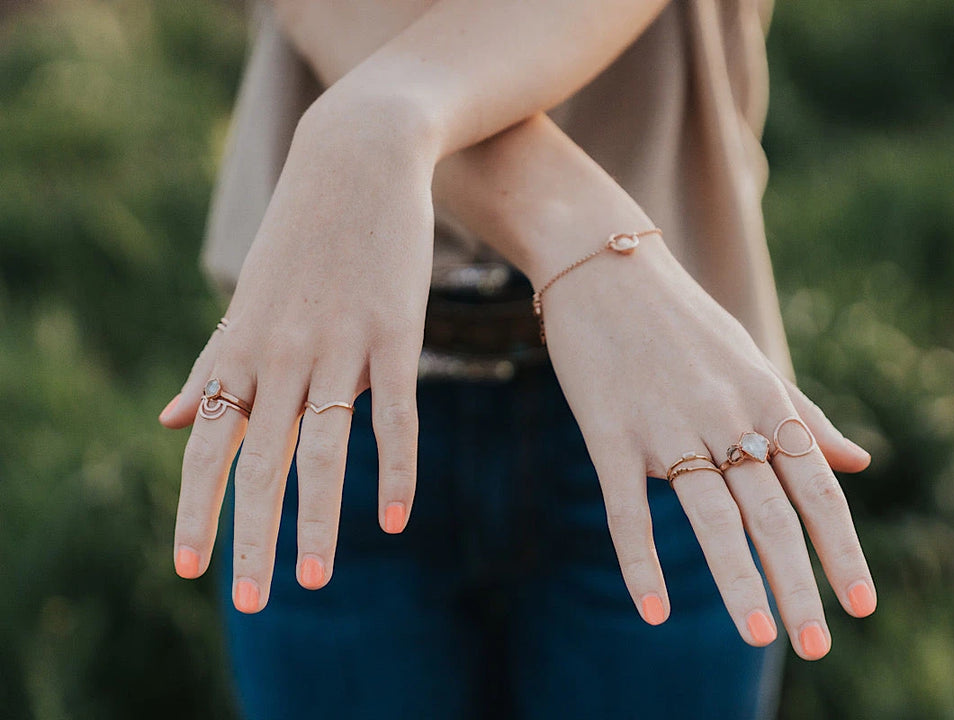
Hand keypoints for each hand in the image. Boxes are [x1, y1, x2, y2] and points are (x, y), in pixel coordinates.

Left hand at [159, 104, 435, 612]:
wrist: (357, 156)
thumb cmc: (302, 235)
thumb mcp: (248, 301)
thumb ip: (213, 364)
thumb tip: (171, 419)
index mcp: (243, 349)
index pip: (209, 446)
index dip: (197, 510)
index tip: (190, 571)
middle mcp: (282, 353)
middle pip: (261, 461)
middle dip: (252, 537)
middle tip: (251, 603)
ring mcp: (339, 343)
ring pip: (323, 449)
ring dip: (317, 521)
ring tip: (312, 582)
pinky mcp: (394, 330)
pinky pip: (395, 412)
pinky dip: (395, 469)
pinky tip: (396, 519)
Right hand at [540, 238, 874, 659]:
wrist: (602, 263)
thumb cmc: (681, 319)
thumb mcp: (751, 360)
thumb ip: (803, 415)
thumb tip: (861, 462)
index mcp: (763, 398)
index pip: (816, 487)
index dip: (842, 547)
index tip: (863, 605)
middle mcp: (724, 414)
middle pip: (772, 512)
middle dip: (799, 583)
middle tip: (817, 646)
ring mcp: (664, 424)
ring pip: (710, 516)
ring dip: (737, 580)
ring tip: (759, 636)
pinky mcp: (608, 431)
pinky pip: (627, 507)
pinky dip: (641, 561)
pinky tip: (654, 611)